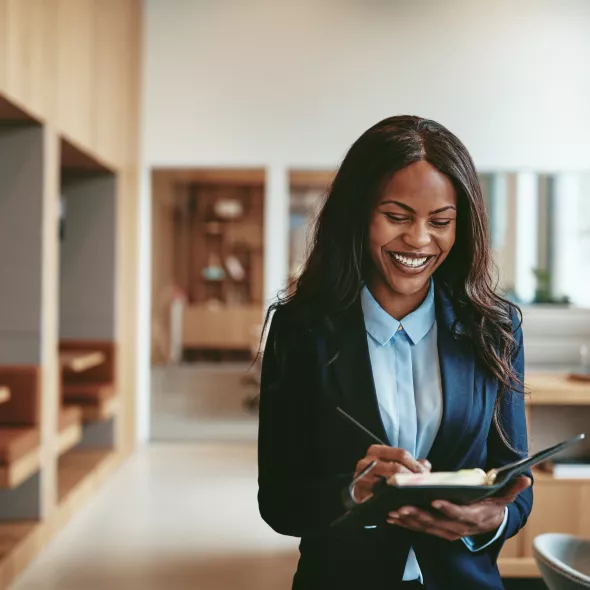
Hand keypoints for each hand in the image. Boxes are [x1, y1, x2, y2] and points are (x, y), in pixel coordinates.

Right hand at [352, 445, 429, 502]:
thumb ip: (410, 463)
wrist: (360, 489)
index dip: (415, 465)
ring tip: (415, 494)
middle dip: (411, 478)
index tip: (425, 474)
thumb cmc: (380, 475)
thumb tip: (425, 466)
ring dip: (404, 489)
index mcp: (376, 451)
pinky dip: (393, 499)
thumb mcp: (393, 463)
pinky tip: (402, 502)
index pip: (401, 454)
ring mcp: (362, 477)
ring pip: (389, 483)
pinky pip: (380, 496)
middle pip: (396, 468)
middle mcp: (367, 462)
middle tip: (423, 486)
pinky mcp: (361, 493)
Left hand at [386, 475, 531, 540]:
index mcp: (473, 516)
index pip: (460, 514)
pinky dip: (406, 524)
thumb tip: (526, 478)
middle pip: (437, 522)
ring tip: (394, 512)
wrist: (490, 522)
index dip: (448, 509)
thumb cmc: (492, 504)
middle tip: (402, 506)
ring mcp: (447, 531)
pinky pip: (420, 529)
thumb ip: (513, 486)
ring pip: (426, 527)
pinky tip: (392, 518)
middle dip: (419, 515)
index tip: (435, 501)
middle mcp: (459, 527)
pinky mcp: (438, 530)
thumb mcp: (504, 494)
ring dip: (409, 520)